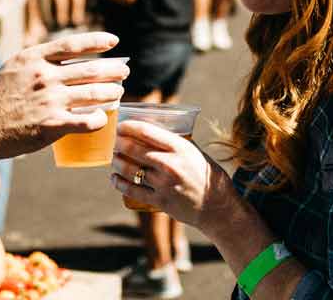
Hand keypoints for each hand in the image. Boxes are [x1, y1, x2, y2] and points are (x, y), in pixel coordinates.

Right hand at [0, 32, 127, 160]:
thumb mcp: (15, 68)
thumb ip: (39, 60)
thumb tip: (70, 57)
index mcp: (34, 58)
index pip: (73, 44)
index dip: (97, 41)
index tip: (114, 41)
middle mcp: (44, 76)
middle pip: (90, 69)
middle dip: (113, 70)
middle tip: (124, 72)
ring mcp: (49, 101)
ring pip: (93, 94)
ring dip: (112, 93)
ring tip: (118, 93)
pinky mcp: (51, 125)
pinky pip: (86, 120)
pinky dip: (99, 118)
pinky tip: (103, 118)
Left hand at [110, 120, 235, 230]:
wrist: (218, 206)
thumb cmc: (206, 175)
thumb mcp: (194, 152)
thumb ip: (175, 143)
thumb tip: (154, 132)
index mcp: (179, 147)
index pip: (146, 131)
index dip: (128, 127)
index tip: (120, 126)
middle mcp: (170, 164)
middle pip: (133, 149)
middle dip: (119, 143)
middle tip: (114, 141)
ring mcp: (164, 184)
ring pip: (130, 169)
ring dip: (117, 162)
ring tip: (115, 158)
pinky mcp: (160, 201)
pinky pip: (132, 190)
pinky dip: (119, 183)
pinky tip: (114, 178)